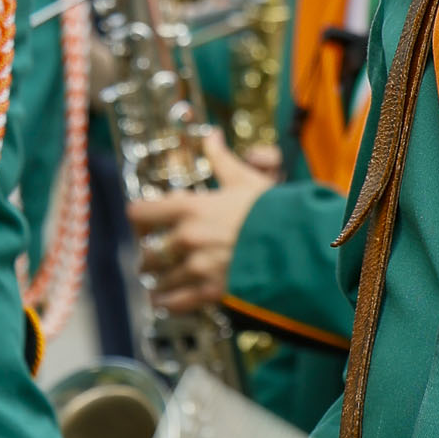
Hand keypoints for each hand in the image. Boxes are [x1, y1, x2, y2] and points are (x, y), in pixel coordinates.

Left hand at [129, 129, 271, 309]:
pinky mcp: (211, 292)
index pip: (139, 214)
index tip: (145, 222)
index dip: (140, 218)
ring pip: (159, 281)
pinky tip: (165, 301)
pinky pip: (175, 303)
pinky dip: (167, 303)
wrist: (299, 244)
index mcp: (190, 208)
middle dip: (148, 256)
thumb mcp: (245, 180)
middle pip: (145, 253)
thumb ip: (221, 159)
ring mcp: (197, 268)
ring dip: (158, 281)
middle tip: (153, 257)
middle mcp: (187, 239)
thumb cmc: (273, 210)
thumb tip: (211, 134)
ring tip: (160, 281)